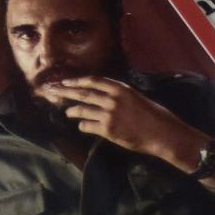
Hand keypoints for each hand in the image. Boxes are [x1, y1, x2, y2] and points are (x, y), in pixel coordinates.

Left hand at [34, 76, 206, 166]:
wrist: (164, 134)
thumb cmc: (155, 116)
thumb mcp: (137, 98)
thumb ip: (119, 95)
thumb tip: (103, 94)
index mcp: (121, 89)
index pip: (93, 81)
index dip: (77, 81)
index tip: (65, 81)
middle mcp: (113, 99)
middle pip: (82, 93)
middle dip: (64, 92)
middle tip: (51, 91)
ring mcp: (109, 114)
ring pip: (81, 110)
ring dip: (72, 111)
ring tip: (67, 112)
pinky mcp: (107, 129)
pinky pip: (87, 126)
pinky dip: (82, 125)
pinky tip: (82, 126)